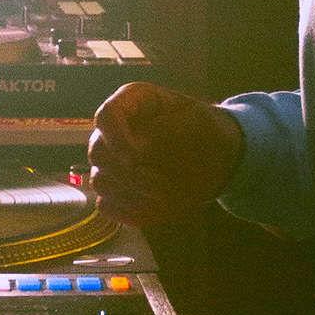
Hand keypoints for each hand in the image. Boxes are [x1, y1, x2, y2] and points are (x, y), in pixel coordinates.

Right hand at [87, 82, 244, 226]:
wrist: (216, 156)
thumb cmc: (205, 132)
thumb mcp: (194, 124)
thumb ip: (162, 135)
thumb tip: (136, 155)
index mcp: (132, 103)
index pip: (106, 116)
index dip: (116, 138)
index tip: (136, 157)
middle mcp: (114, 132)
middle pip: (98, 152)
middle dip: (129, 171)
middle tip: (160, 182)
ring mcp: (112, 163)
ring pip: (101, 182)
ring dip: (132, 193)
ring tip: (165, 194)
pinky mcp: (116, 191)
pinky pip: (107, 206)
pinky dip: (128, 211)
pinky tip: (154, 208)